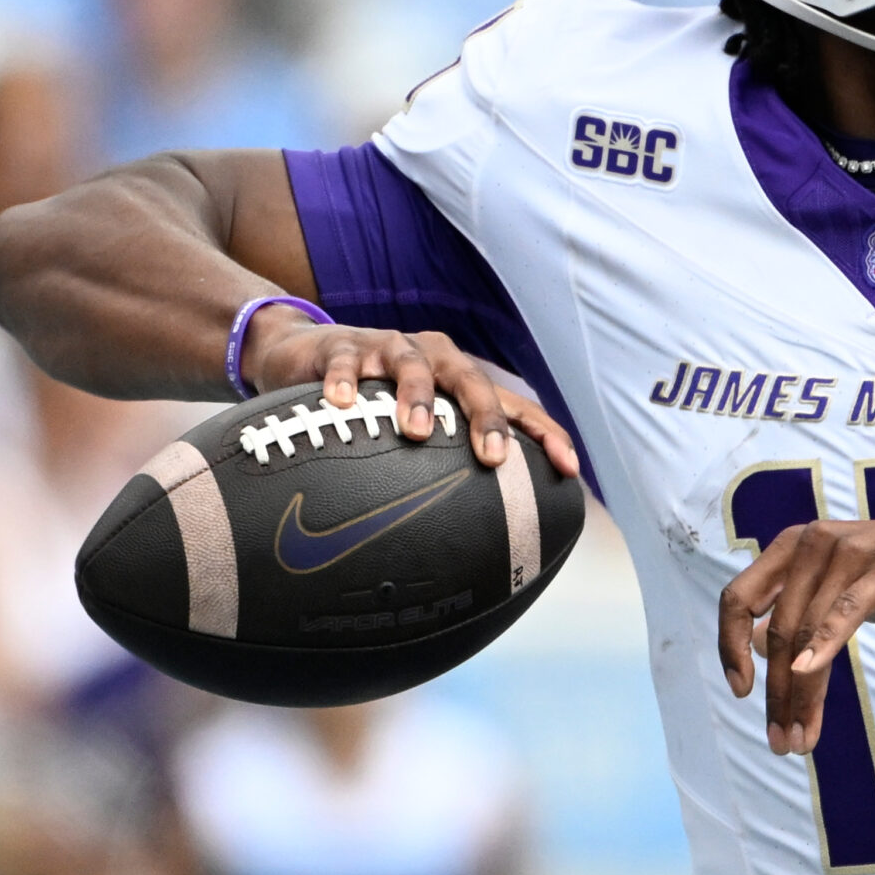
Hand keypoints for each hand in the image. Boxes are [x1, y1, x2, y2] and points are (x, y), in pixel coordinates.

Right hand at [241, 307, 581, 479]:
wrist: (306, 352)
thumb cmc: (374, 396)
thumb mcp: (416, 422)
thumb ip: (444, 459)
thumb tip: (477, 526)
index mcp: (460, 379)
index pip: (514, 405)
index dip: (544, 432)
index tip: (569, 468)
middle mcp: (434, 358)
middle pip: (471, 382)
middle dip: (487, 419)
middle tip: (494, 457)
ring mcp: (388, 348)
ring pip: (411, 365)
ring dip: (417, 396)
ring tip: (418, 431)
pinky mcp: (341, 348)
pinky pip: (344, 362)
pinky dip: (345, 381)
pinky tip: (342, 402)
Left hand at [718, 511, 874, 755]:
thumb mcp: (843, 589)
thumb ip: (801, 609)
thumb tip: (759, 647)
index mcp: (795, 546)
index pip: (738, 596)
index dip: (730, 646)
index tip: (741, 691)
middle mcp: (813, 542)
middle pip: (776, 628)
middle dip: (774, 693)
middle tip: (780, 742)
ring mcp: (850, 551)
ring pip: (806, 632)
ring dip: (799, 694)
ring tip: (800, 739)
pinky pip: (844, 612)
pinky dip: (822, 645)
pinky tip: (807, 674)